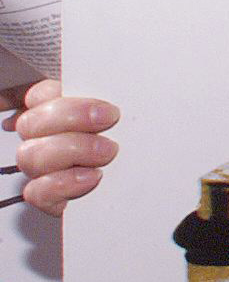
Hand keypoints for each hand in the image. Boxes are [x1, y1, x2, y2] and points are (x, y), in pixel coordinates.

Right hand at [4, 79, 120, 215]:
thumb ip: (117, 103)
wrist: (145, 184)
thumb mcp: (129, 119)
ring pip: (31, 155)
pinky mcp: (47, 196)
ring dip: (73, 150)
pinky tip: (92, 177)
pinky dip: (63, 183)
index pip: (40, 95)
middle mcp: (44, 137)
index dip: (62, 95)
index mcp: (59, 112)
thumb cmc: (133, 145)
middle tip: (110, 120)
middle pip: (32, 122)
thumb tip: (130, 85)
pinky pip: (36, 191)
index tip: (106, 105)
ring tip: (108, 152)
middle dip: (72, 116)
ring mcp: (42, 168)